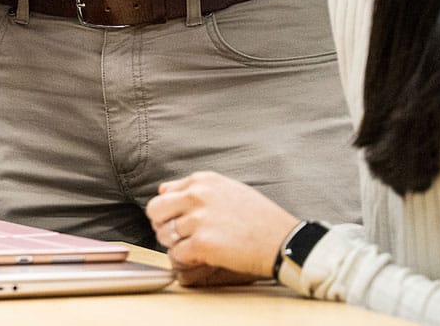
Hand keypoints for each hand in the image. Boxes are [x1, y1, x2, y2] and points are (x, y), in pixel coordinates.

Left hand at [146, 171, 298, 283]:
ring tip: (198, 247)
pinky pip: (176, 253)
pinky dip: (186, 259)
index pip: (164, 192)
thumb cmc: (260, 219)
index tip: (181, 220)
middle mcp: (197, 195)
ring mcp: (199, 220)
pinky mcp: (203, 244)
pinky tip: (204, 257)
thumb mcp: (229, 190)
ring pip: (163, 233)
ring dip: (176, 244)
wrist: (284, 241)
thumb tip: (165, 193)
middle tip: (180, 236)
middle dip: (163, 225)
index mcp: (203, 181)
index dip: (169, 210)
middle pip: (155, 210)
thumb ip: (198, 190)